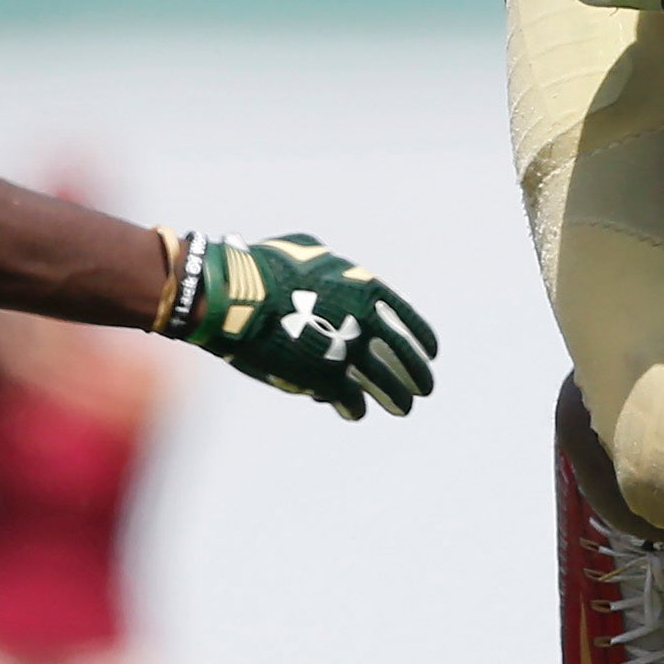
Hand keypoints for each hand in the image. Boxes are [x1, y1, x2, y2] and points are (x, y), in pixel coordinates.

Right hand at [175, 233, 438, 418]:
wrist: (232, 296)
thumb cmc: (261, 267)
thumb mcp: (306, 252)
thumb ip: (331, 267)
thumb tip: (335, 268)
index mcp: (365, 289)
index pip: (408, 322)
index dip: (422, 341)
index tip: (432, 354)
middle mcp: (364, 322)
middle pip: (403, 358)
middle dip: (417, 376)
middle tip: (424, 391)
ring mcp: (347, 352)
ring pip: (386, 385)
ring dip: (397, 398)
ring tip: (403, 408)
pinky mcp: (324, 379)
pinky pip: (350, 400)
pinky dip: (353, 406)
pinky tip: (354, 410)